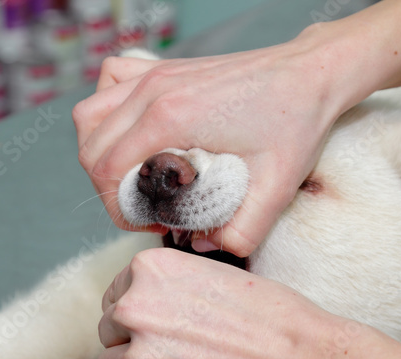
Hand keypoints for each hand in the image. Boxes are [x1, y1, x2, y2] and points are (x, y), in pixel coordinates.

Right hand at [73, 28, 350, 256]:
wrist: (311, 75)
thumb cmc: (294, 124)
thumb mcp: (275, 189)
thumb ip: (240, 232)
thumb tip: (204, 248)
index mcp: (171, 118)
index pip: (108, 171)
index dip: (121, 209)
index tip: (154, 222)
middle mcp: (153, 90)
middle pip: (91, 148)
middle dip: (110, 190)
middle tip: (150, 207)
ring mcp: (155, 74)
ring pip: (89, 115)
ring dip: (100, 153)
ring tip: (137, 176)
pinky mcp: (163, 68)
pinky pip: (109, 82)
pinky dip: (108, 110)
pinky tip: (134, 133)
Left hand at [97, 248, 330, 358]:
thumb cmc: (273, 318)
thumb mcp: (214, 274)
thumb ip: (168, 286)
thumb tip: (139, 306)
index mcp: (150, 269)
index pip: (115, 295)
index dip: (140, 314)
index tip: (166, 325)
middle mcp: (135, 308)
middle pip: (109, 332)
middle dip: (136, 342)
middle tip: (180, 351)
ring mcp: (141, 357)